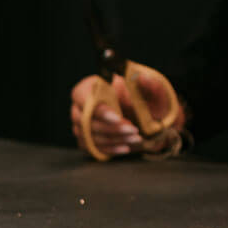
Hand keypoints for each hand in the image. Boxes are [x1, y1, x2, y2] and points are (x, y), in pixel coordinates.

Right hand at [69, 71, 184, 156]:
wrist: (143, 112)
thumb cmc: (141, 96)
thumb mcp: (148, 87)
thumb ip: (148, 84)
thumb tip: (143, 78)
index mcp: (89, 87)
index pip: (83, 98)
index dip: (100, 109)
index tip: (118, 118)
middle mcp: (79, 106)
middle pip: (86, 121)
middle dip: (111, 128)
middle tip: (133, 129)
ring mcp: (80, 125)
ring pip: (90, 136)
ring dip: (113, 139)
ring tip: (135, 138)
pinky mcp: (86, 139)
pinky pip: (93, 147)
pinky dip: (110, 149)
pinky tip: (125, 147)